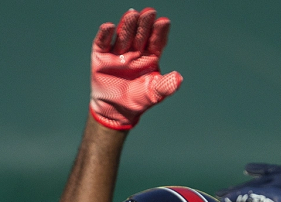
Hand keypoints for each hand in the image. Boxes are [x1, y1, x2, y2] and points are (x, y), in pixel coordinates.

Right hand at [90, 8, 182, 130]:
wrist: (116, 110)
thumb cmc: (138, 100)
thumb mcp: (154, 94)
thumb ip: (166, 86)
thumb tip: (179, 78)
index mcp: (150, 58)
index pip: (156, 42)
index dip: (160, 32)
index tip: (164, 21)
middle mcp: (135, 52)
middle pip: (141, 35)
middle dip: (145, 24)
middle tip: (149, 12)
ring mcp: (118, 52)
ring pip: (124, 35)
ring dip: (127, 25)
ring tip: (132, 14)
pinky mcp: (101, 56)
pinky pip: (102, 43)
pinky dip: (105, 35)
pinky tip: (108, 26)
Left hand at [218, 164, 280, 201]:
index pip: (278, 172)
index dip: (264, 171)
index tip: (252, 171)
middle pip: (263, 178)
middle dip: (248, 179)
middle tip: (234, 181)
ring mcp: (279, 183)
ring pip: (253, 186)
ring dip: (237, 191)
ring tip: (222, 194)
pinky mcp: (270, 193)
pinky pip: (248, 194)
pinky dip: (237, 196)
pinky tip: (226, 199)